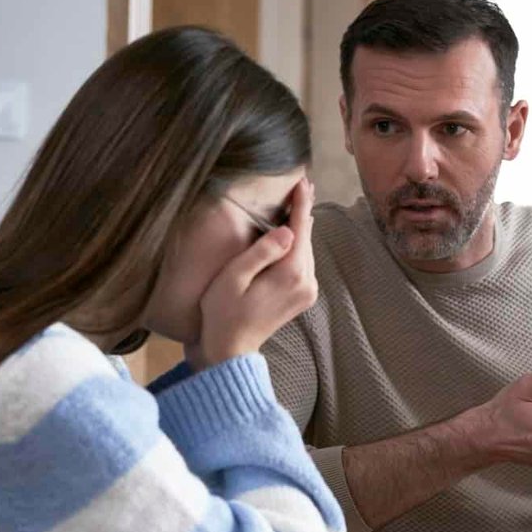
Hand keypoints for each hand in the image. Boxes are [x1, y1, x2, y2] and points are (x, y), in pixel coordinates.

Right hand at [193, 178, 317, 367]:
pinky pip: (304, 263)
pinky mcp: (304, 296)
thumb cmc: (223, 312)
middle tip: (303, 184)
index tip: (303, 182)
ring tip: (298, 203)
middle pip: (307, 238)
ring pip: (307, 250)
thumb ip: (261, 252)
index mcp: (291, 274)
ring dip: (302, 228)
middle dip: (303, 212)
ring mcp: (308, 291)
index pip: (300, 229)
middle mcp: (307, 282)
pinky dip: (299, 246)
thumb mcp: (234, 278)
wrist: (230, 350)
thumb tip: (288, 230)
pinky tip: (292, 234)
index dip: (300, 203)